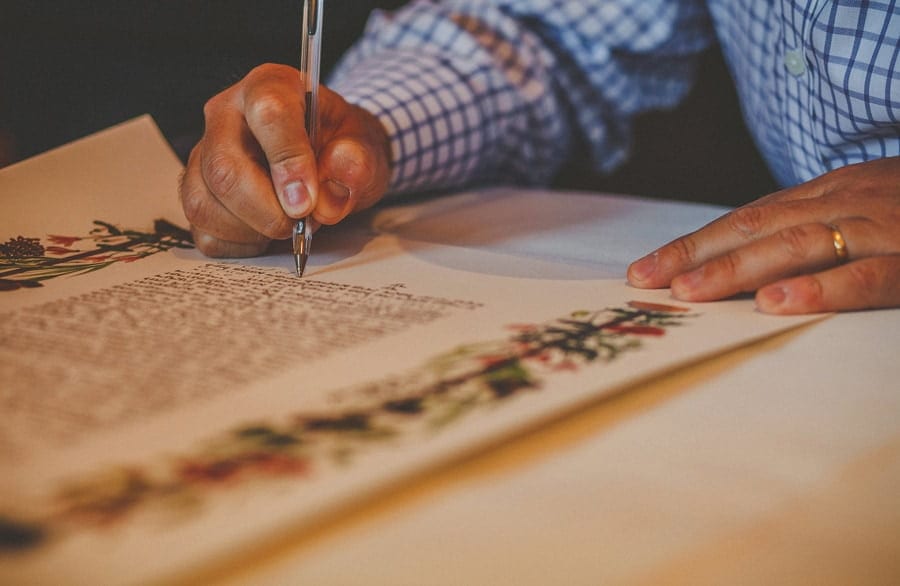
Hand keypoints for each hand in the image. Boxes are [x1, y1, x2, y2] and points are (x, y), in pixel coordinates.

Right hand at [179, 63, 391, 256]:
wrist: (329, 156)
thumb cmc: (342, 146)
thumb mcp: (365, 148)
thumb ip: (355, 166)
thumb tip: (325, 201)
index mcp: (270, 87)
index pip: (268, 114)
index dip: (289, 162)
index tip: (307, 202)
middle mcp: (226, 115)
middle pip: (224, 168)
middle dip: (267, 210)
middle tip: (302, 224)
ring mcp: (204, 155)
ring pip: (205, 204)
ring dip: (253, 230)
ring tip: (289, 225)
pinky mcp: (197, 192)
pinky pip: (204, 232)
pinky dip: (240, 245)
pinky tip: (266, 233)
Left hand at [627, 157, 899, 313]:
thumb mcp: (854, 211)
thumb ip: (804, 233)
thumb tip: (740, 274)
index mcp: (823, 196)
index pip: (742, 220)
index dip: (691, 245)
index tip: (643, 272)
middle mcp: (843, 204)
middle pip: (756, 229)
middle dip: (698, 256)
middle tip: (650, 283)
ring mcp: (880, 227)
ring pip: (799, 245)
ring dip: (740, 269)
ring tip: (693, 293)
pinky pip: (869, 275)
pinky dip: (823, 289)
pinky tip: (779, 304)